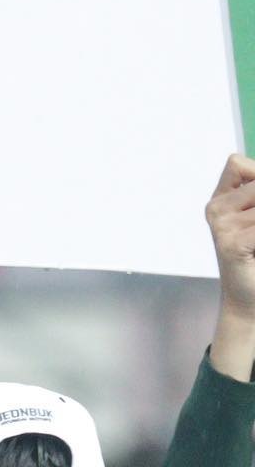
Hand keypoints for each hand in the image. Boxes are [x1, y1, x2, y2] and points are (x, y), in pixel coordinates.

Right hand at [206, 153, 254, 379]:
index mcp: (220, 201)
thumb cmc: (254, 259)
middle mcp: (215, 209)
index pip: (237, 164)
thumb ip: (253, 196)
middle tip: (253, 231)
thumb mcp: (254, 221)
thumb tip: (251, 183)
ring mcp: (221, 226)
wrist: (249, 301)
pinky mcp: (232, 243)